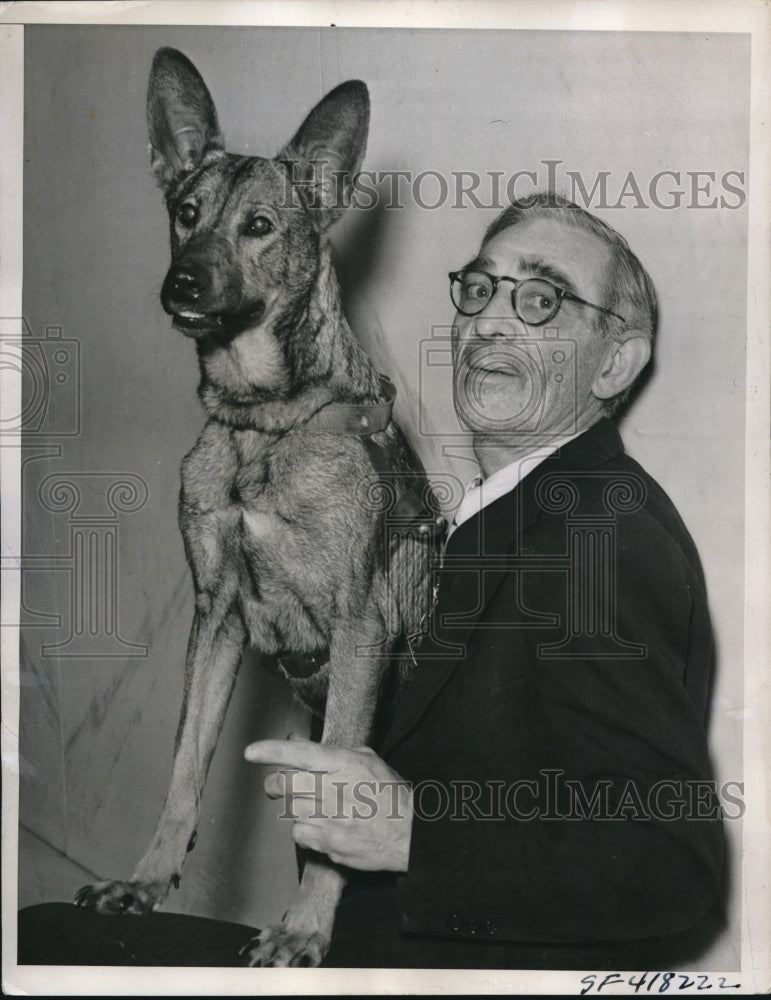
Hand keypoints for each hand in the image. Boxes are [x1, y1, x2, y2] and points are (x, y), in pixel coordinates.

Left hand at [244, 738, 412, 871]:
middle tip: (276, 785)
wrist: (410, 833)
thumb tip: (297, 742)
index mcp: (345, 764)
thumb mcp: (366, 760)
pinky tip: (321, 825)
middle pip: (285, 784)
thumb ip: (331, 752)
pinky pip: (298, 834)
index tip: (251, 752)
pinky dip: (304, 830)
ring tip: (316, 806)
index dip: (273, 751)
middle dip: (274, 784)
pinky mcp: (329, 844)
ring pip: (291, 809)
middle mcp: (335, 790)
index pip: (301, 753)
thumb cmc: (388, 793)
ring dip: (296, 807)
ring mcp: (331, 819)